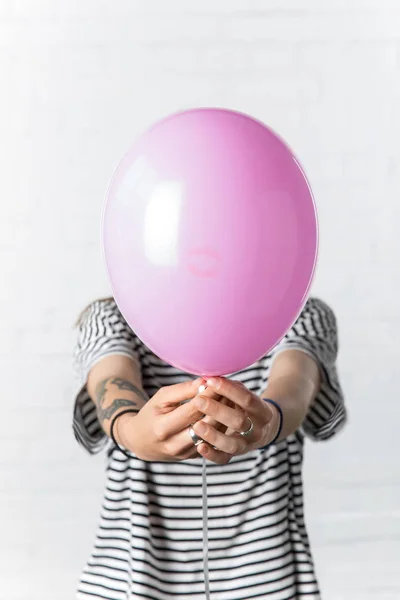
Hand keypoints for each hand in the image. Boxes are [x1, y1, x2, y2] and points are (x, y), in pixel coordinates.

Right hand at [115, 378, 231, 461]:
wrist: (141, 441)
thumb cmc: (152, 414)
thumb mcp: (162, 398)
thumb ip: (183, 390)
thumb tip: (205, 381)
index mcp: (163, 428)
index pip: (193, 410)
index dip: (209, 395)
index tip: (219, 382)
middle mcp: (174, 445)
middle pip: (206, 425)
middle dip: (220, 406)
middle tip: (230, 391)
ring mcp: (185, 454)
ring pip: (214, 436)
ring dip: (224, 418)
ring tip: (230, 401)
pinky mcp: (193, 457)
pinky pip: (213, 443)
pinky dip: (221, 428)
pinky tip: (226, 414)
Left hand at [191, 377, 280, 462]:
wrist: (262, 428)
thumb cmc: (245, 405)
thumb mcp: (243, 393)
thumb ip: (229, 387)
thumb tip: (208, 379)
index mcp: (262, 411)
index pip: (247, 399)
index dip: (228, 390)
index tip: (210, 381)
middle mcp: (258, 430)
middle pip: (239, 422)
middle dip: (217, 410)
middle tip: (198, 401)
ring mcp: (247, 445)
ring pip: (232, 444)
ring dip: (213, 435)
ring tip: (196, 425)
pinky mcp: (235, 456)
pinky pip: (224, 459)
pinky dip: (212, 454)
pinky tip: (199, 446)